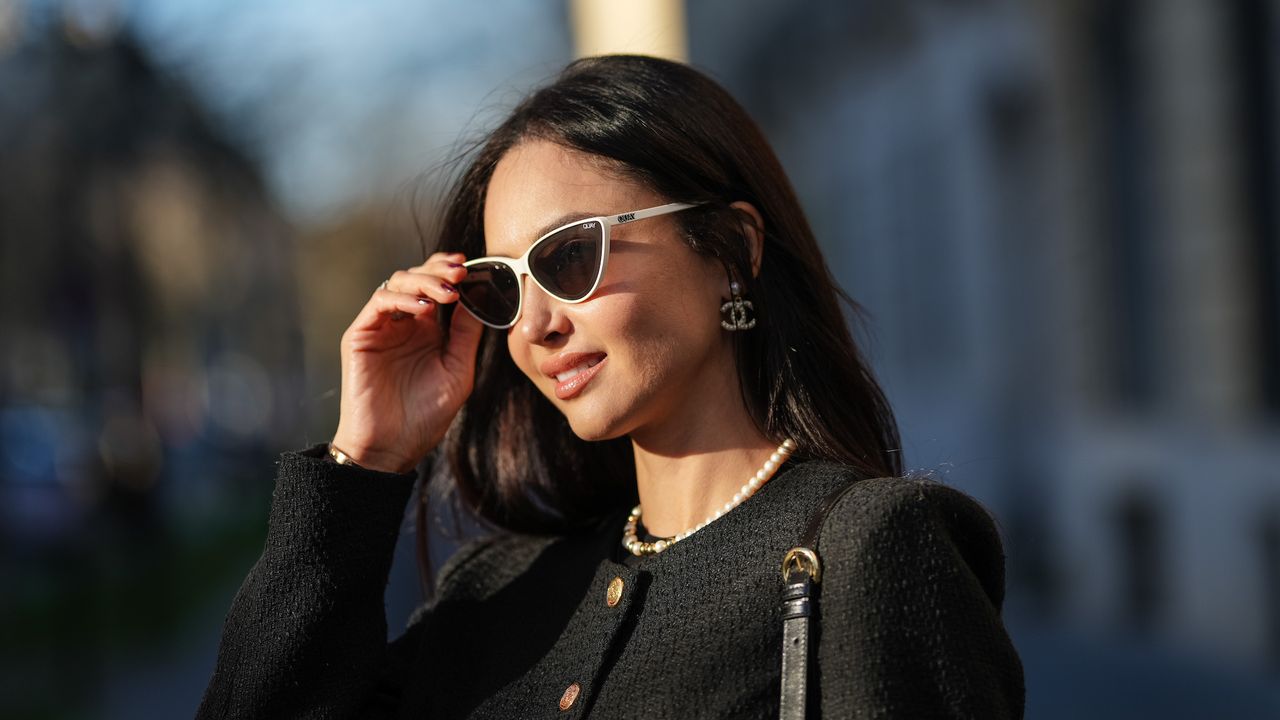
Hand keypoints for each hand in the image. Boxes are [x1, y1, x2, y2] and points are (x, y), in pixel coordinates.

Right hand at [330, 253, 483, 472]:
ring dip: (424, 280)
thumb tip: (480, 296)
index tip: (472, 267)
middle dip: (440, 269)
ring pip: (397, 283)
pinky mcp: (360, 336)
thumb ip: (466, 334)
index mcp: (427, 330)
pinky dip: (401, 298)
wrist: (391, 447)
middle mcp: (403, 323)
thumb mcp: (458, 370)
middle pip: (417, 277)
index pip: (438, 287)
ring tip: (448, 293)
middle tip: (461, 272)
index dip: (452, 272)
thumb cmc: (425, 416)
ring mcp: (381, 327)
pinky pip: (378, 303)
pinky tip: (424, 307)